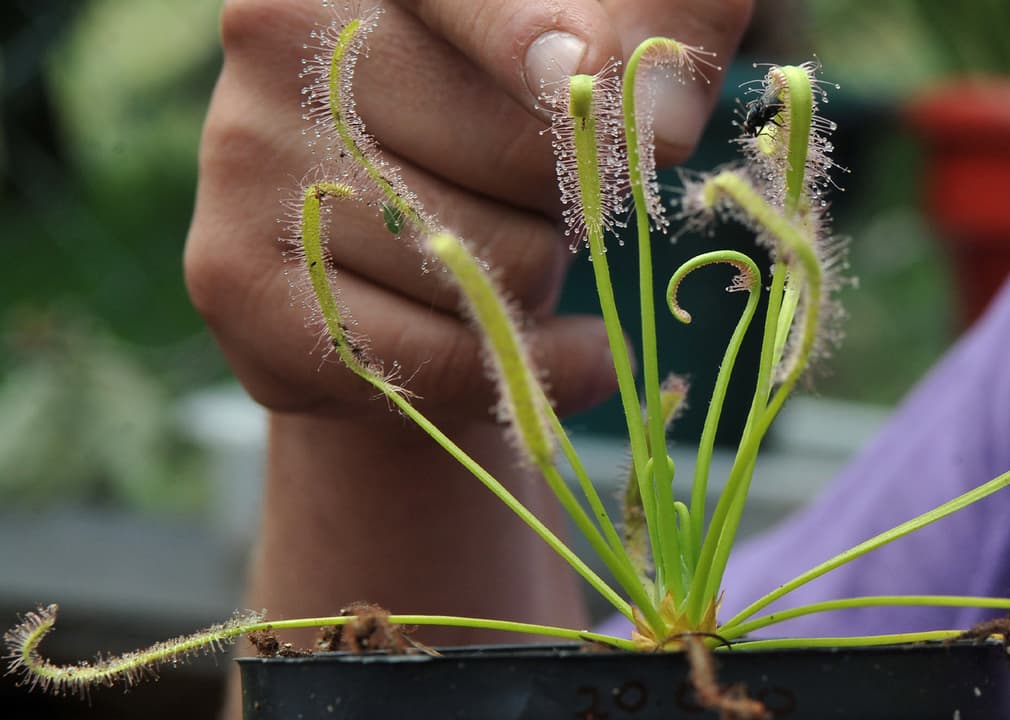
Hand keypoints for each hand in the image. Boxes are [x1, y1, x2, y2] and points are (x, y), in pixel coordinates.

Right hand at [185, 0, 752, 428]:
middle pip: (521, 147)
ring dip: (536, 281)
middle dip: (573, 200)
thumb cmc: (502, 137)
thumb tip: (658, 121)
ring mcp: (241, 153)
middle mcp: (274, 32)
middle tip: (539, 198)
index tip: (580, 72)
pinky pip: (430, 354)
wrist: (383, 265)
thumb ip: (655, 41)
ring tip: (500, 254)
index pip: (475, 0)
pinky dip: (520, 368)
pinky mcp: (231, 276)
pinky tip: (548, 352)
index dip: (536, 40)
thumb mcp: (590, 62)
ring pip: (485, 261)